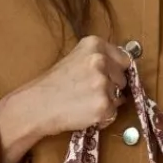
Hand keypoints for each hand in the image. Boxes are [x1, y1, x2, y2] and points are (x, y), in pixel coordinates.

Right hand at [0, 37, 130, 162]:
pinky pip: (113, 113)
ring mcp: (103, 83)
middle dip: (112, 88)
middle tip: (88, 92)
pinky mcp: (104, 105)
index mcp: (95, 45)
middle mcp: (101, 60)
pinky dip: (102, 117)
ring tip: (85, 102)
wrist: (38, 105)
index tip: (109, 78)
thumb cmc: (54, 85)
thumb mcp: (76, 58)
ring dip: (107, 103)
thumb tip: (121, 69)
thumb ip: (98, 59)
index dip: (117, 72)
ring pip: (119, 97)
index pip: (125, 59)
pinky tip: (85, 113)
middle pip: (123, 79)